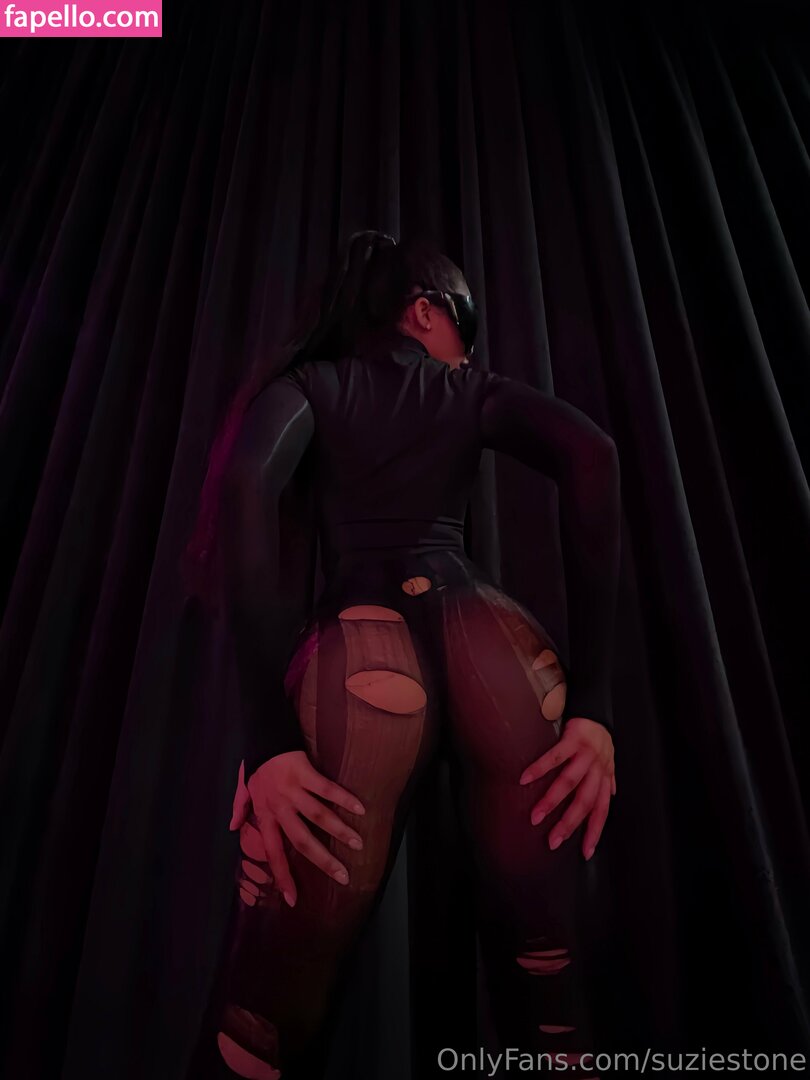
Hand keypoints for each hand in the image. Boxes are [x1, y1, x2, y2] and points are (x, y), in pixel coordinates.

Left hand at [228, 752, 365, 906]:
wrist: (263, 735)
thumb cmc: (256, 764)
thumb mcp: (243, 789)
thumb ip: (239, 808)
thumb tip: (232, 827)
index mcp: (265, 815)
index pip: (273, 852)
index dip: (282, 876)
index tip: (293, 899)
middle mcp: (279, 807)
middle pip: (302, 840)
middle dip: (323, 861)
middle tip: (343, 876)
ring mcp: (292, 790)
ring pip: (318, 816)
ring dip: (340, 831)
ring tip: (358, 844)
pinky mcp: (305, 773)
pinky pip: (327, 789)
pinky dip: (344, 799)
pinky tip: (360, 809)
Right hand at [519, 717, 615, 860]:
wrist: (595, 703)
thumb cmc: (598, 734)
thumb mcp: (608, 758)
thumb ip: (608, 778)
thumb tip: (610, 795)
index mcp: (604, 776)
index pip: (601, 810)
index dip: (594, 832)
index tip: (584, 853)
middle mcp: (598, 767)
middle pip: (584, 802)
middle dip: (568, 824)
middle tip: (552, 842)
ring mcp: (586, 753)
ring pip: (569, 783)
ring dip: (552, 802)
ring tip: (536, 817)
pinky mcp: (573, 738)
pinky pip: (555, 757)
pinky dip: (539, 769)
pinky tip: (524, 779)